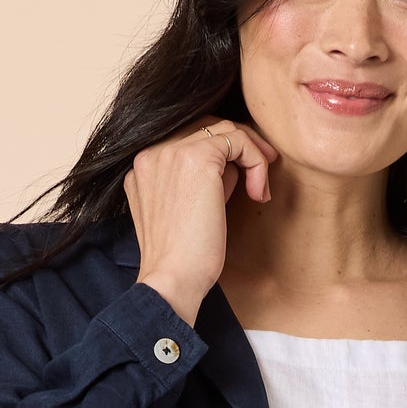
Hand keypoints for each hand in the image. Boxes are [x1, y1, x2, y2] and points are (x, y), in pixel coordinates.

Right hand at [125, 117, 277, 323]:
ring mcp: (170, 152)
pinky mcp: (197, 158)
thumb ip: (195, 183)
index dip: (221, 153)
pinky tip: (259, 194)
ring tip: (261, 188)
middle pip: (205, 127)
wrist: (172, 280)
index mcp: (142, 167)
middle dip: (239, 144)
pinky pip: (238, 141)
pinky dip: (257, 163)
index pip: (187, 139)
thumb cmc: (181, 260)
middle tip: (264, 168)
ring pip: (224, 130)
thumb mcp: (181, 213)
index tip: (244, 177)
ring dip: (252, 155)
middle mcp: (151, 153)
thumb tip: (232, 167)